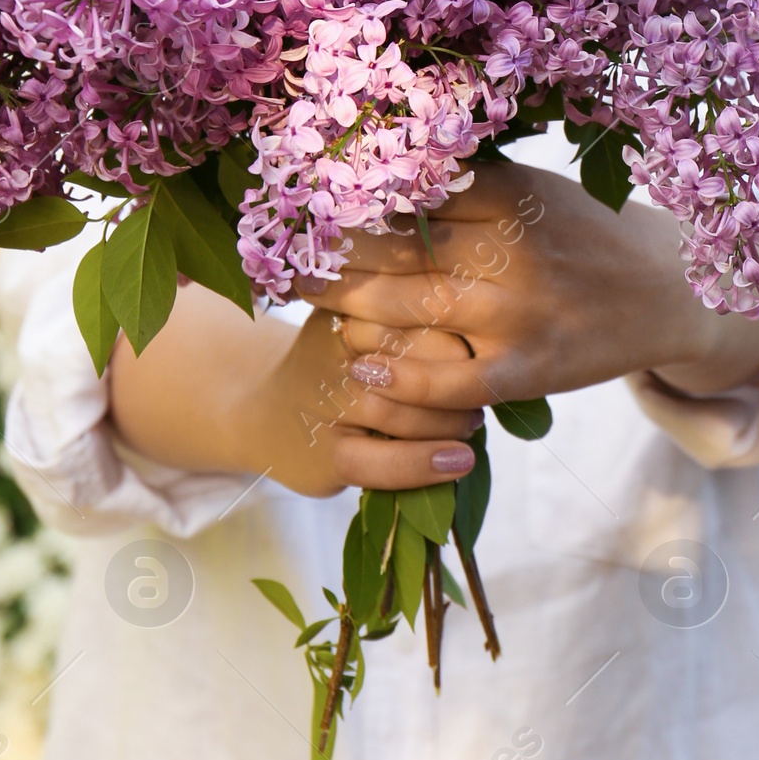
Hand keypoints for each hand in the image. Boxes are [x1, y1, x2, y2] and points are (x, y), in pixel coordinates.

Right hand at [107, 287, 484, 499]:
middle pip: (412, 354)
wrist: (263, 410)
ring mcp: (326, 402)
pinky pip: (379, 462)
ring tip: (473, 422)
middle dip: (457, 372)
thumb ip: (412, 301)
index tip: (482, 330)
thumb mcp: (359, 314)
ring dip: (449, 419)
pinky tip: (460, 460)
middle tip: (480, 381)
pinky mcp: (324, 454)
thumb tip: (495, 297)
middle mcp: (334, 349)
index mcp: (348, 303)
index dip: (458, 320)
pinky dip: (424, 462)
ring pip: (399, 411)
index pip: (416, 301)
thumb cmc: (337, 359)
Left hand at [298, 156, 758, 413]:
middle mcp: (511, 249)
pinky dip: (403, 378)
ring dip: (345, 299)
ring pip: (411, 307)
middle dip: (330, 240)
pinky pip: (450, 379)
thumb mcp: (537, 187)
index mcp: (511, 193)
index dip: (350, 183)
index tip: (298, 177)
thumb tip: (386, 149)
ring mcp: (516, 314)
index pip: (413, 183)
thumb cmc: (588, 233)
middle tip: (276, 234)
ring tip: (294, 288)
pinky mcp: (526, 370)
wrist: (670, 293)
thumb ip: (472, 179)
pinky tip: (359, 369)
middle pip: (399, 243)